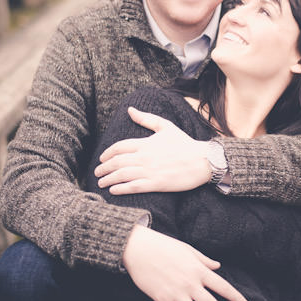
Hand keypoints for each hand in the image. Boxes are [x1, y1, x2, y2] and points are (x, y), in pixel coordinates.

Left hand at [95, 107, 211, 193]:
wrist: (203, 160)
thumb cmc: (185, 143)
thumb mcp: (166, 127)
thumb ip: (147, 119)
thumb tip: (130, 110)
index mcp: (145, 143)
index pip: (119, 147)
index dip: (107, 154)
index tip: (102, 159)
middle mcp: (144, 157)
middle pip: (116, 162)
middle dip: (103, 168)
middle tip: (97, 173)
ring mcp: (149, 171)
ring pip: (121, 175)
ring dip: (108, 179)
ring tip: (101, 183)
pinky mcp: (156, 183)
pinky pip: (133, 187)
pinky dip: (120, 189)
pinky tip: (113, 190)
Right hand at [122, 225, 248, 300]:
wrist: (139, 250)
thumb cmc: (165, 247)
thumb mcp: (188, 250)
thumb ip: (204, 260)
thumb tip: (218, 266)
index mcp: (200, 270)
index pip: (224, 287)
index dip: (236, 298)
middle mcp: (191, 284)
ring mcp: (177, 294)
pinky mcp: (163, 300)